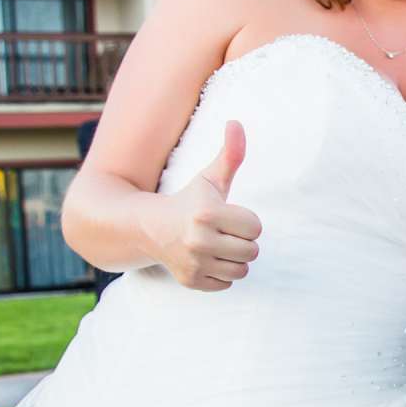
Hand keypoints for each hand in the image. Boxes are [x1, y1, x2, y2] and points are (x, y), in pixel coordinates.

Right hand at [153, 120, 260, 290]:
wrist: (149, 228)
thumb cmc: (189, 201)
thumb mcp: (210, 178)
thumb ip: (230, 154)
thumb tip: (236, 122)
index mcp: (207, 213)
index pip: (256, 227)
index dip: (246, 221)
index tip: (228, 216)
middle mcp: (198, 240)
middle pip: (252, 250)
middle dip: (242, 241)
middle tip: (223, 232)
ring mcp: (193, 263)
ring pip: (242, 270)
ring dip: (234, 259)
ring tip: (217, 246)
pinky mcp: (191, 281)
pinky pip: (227, 283)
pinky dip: (221, 274)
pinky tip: (206, 259)